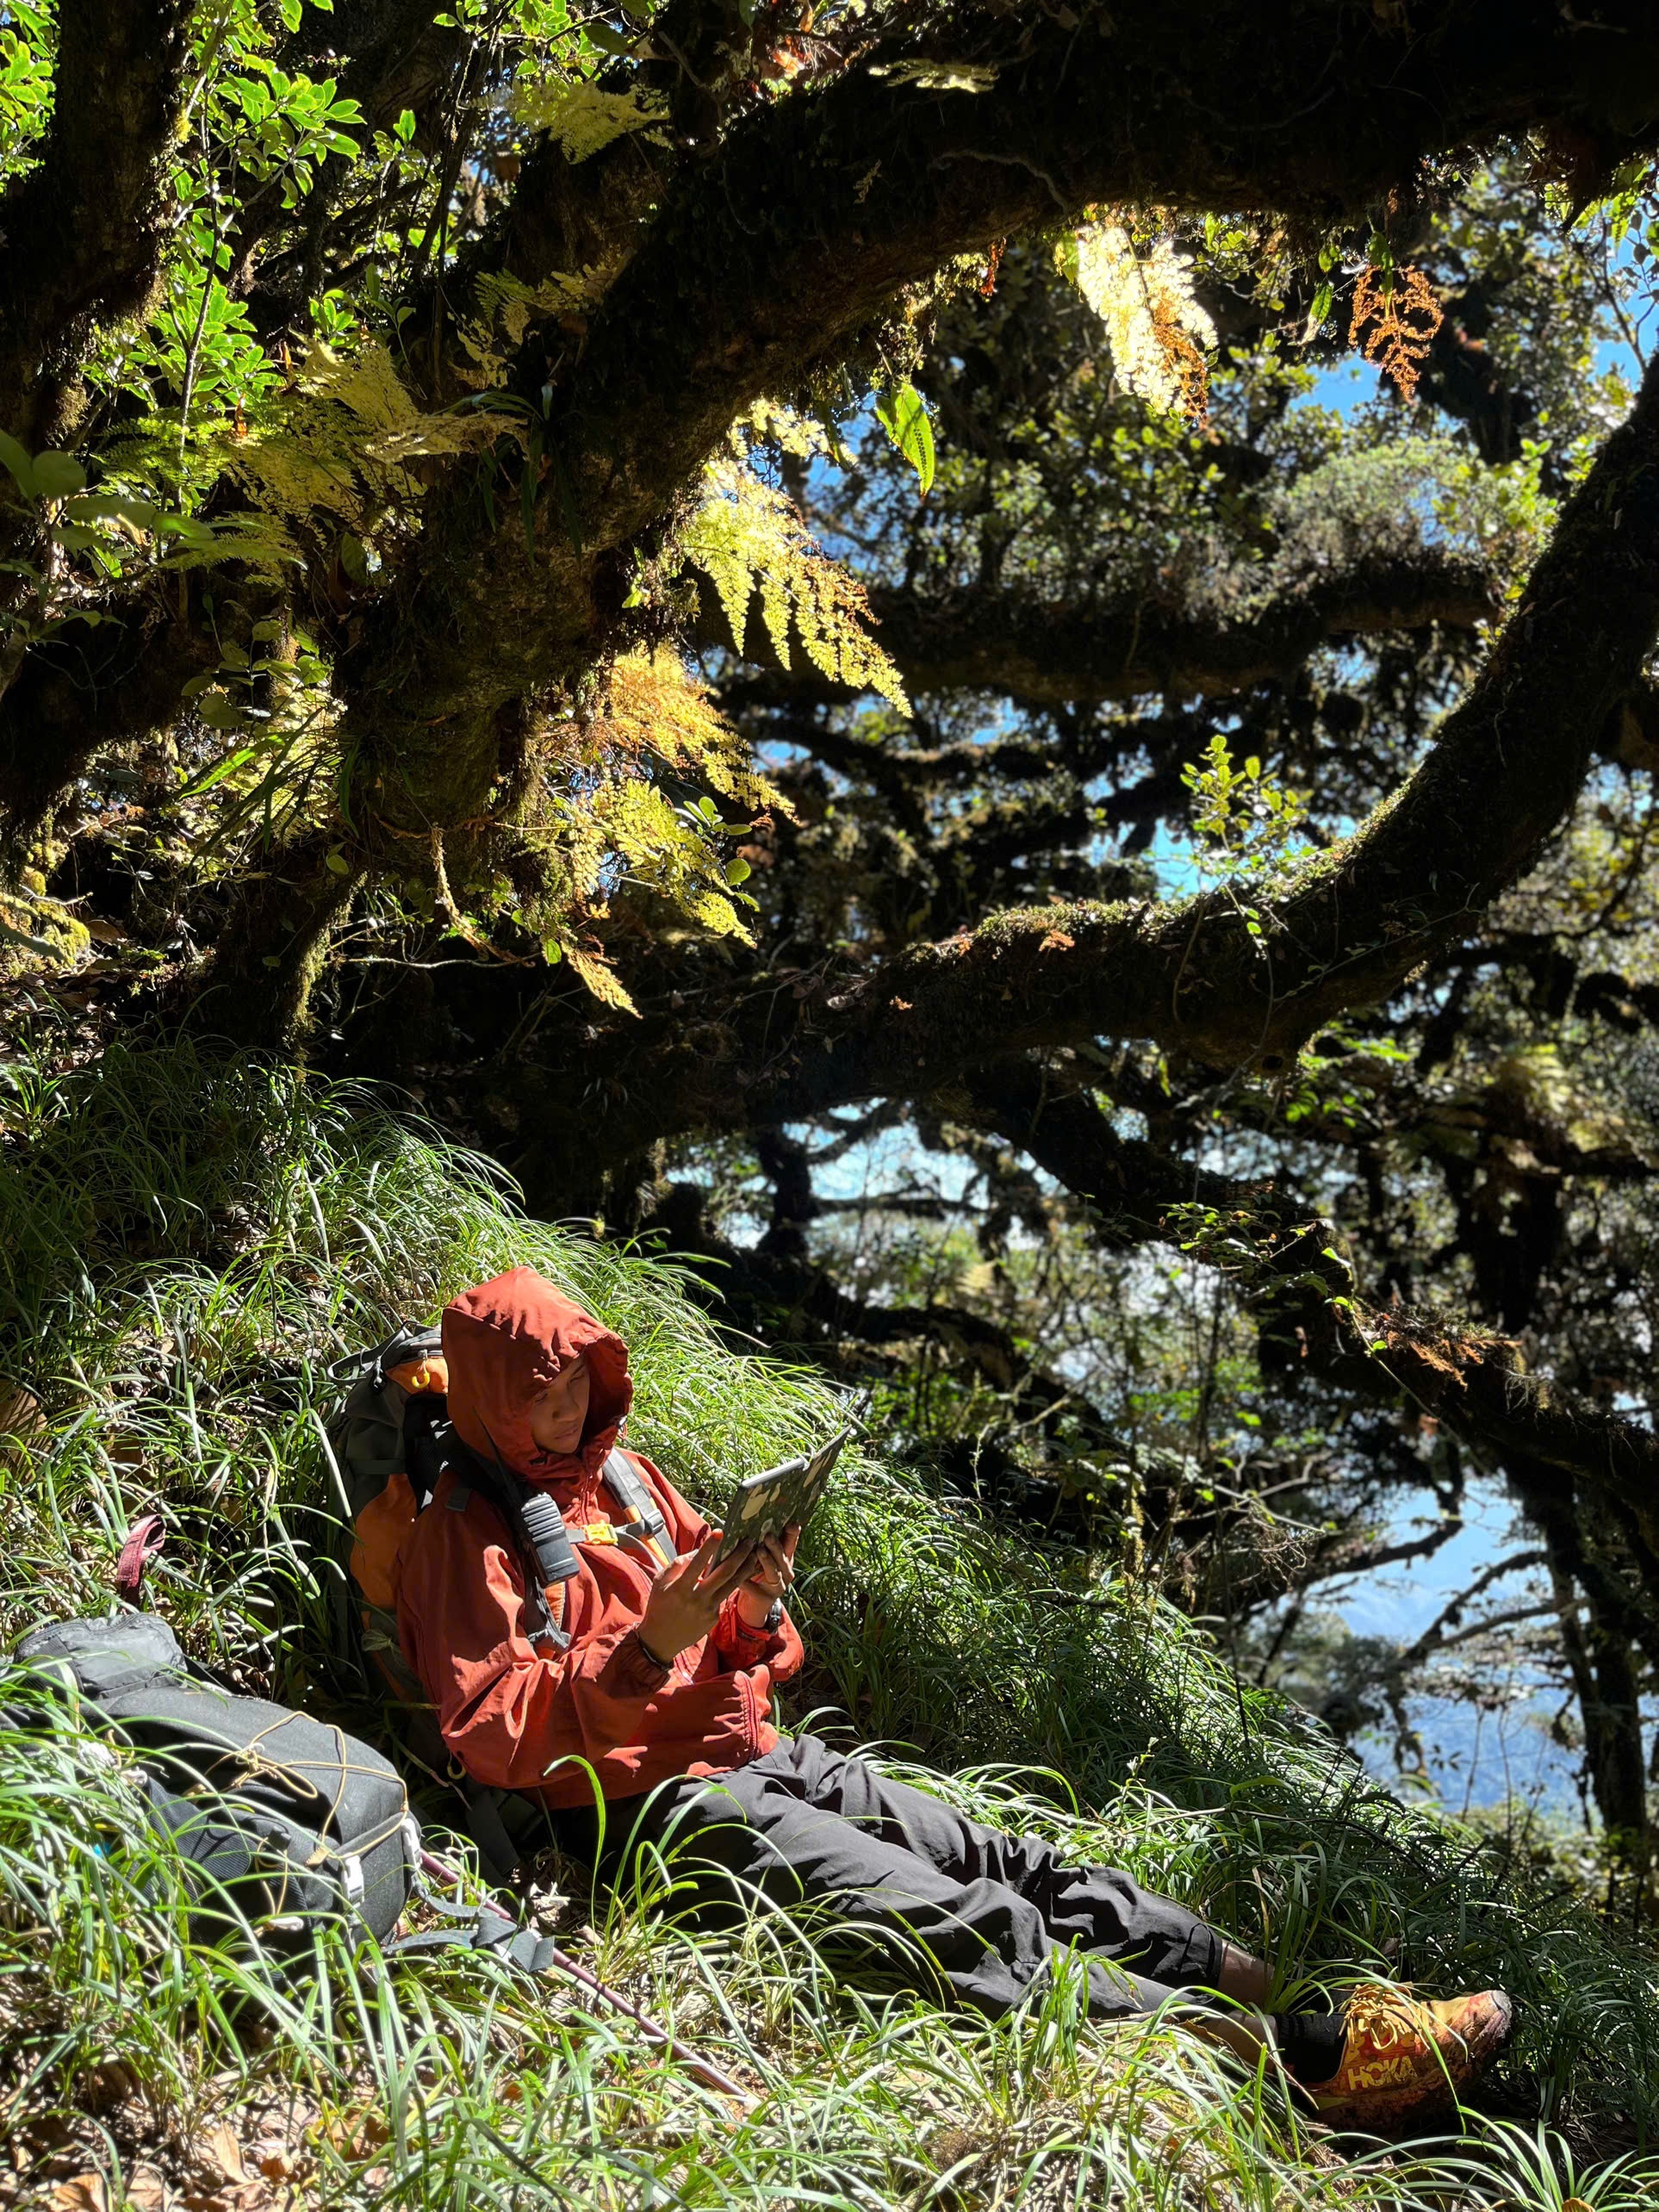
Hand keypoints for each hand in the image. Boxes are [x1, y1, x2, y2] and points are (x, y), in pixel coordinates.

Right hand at [638, 1534, 756, 1665]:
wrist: (661, 1640)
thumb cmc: (658, 1606)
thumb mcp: (660, 1582)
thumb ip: (678, 1565)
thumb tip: (697, 1552)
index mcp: (680, 1587)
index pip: (697, 1562)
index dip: (710, 1546)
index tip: (721, 1531)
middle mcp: (697, 1598)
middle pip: (724, 1573)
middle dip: (739, 1554)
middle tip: (750, 1541)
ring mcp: (708, 1609)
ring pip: (732, 1584)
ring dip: (745, 1568)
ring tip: (754, 1555)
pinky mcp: (713, 1617)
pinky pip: (724, 1597)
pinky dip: (732, 1584)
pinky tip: (741, 1573)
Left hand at [735, 1525, 798, 1628]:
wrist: (753, 1605)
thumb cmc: (756, 1575)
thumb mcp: (762, 1559)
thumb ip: (761, 1545)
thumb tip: (750, 1523)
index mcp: (786, 1559)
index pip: (791, 1544)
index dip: (793, 1535)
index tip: (792, 1524)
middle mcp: (786, 1572)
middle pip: (783, 1558)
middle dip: (776, 1546)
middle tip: (769, 1535)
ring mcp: (778, 1587)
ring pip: (774, 1573)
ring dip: (767, 1561)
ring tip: (759, 1551)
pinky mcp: (765, 1599)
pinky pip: (754, 1588)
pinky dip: (746, 1582)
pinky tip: (739, 1577)